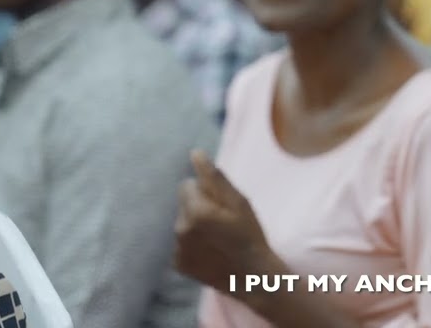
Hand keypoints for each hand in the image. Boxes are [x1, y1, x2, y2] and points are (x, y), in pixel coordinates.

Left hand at [173, 150, 274, 291]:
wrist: (252, 277)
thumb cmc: (250, 234)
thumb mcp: (239, 202)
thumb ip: (214, 177)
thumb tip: (195, 153)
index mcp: (195, 210)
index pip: (187, 185)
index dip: (206, 192)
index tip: (222, 206)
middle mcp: (180, 229)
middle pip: (184, 204)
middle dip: (199, 207)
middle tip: (223, 222)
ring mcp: (177, 249)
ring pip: (183, 223)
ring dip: (196, 226)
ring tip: (219, 238)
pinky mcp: (178, 264)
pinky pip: (181, 244)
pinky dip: (193, 245)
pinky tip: (212, 252)